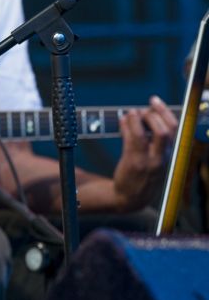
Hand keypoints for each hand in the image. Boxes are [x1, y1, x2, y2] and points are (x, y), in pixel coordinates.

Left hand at [110, 95, 176, 211]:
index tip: (155, 101)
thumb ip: (148, 138)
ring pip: (147, 134)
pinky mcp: (133, 162)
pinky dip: (127, 126)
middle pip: (165, 131)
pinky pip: (131, 140)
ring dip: (139, 118)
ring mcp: (148, 161)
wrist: (131, 198)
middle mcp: (163, 158)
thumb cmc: (143, 174)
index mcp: (171, 156)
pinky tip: (124, 120)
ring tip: (132, 112)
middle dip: (154, 114)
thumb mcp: (153, 158)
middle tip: (144, 107)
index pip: (176, 130)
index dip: (166, 113)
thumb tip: (136, 114)